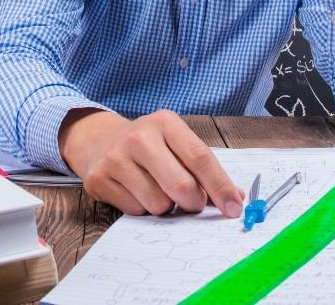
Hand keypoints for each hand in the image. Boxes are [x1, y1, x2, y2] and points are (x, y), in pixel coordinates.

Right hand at [58, 108, 245, 216]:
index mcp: (165, 122)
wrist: (99, 140)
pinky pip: (135, 211)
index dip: (220, 186)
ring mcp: (115, 158)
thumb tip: (236, 198)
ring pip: (158, 204)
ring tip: (157, 190)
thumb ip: (205, 170)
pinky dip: (143, 209)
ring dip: (166, 207)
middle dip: (193, 203)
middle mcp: (139, 137)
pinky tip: (136, 192)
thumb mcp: (177, 145)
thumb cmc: (150, 146)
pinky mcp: (98, 179)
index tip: (234, 208)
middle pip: (181, 186)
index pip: (200, 157)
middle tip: (192, 203)